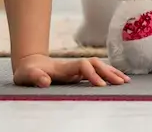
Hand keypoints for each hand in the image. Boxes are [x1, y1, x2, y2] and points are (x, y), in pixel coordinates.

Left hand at [13, 55, 129, 87]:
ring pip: (98, 66)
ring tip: (125, 81)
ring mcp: (76, 69)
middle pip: (95, 64)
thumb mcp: (26, 76)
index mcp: (63, 67)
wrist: (29, 64)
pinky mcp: (78, 73)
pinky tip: (117, 79)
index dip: (92, 74)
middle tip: (121, 83)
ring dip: (111, 72)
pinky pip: (97, 72)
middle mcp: (73, 66)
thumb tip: (45, 82)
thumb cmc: (27, 72)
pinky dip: (108, 74)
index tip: (100, 86)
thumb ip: (35, 77)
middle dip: (108, 72)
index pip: (83, 66)